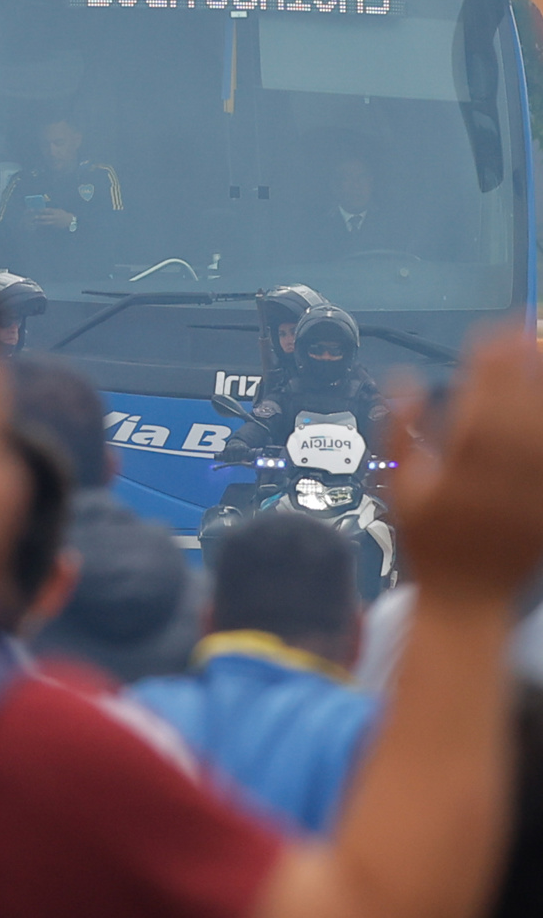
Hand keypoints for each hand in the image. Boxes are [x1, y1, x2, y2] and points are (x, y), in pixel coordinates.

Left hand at [30, 207, 75, 230]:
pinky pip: (47, 226)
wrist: (69, 221)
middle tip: (35, 217)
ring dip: (40, 223)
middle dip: (40, 217)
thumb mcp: (57, 210)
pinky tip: (38, 226)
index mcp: (55, 212)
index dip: (42, 210)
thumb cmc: (62, 214)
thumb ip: (50, 210)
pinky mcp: (54, 226)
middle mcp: (55, 217)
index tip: (37, 210)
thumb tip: (42, 210)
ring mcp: (55, 222)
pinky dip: (43, 226)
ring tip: (35, 222)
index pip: (48, 210)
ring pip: (46, 223)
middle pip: (47, 217)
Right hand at [386, 326, 542, 603]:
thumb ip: (397, 433)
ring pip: (538, 431)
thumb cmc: (427, 544)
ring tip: (541, 353)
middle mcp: (497, 479)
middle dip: (520, 366)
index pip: (475, 405)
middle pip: (515, 410)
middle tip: (525, 327)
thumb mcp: (397, 490)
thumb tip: (401, 382)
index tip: (491, 332)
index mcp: (456, 472)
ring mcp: (528, 492)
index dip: (486, 365)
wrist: (466, 597)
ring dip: (540, 389)